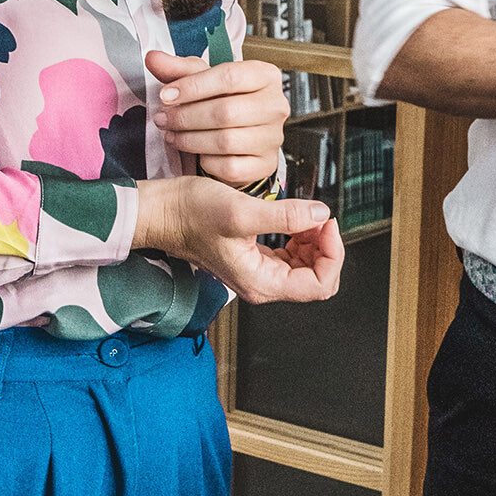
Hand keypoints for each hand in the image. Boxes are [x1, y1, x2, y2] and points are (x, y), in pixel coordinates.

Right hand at [135, 177, 343, 303]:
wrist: (162, 211)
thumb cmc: (190, 214)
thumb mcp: (241, 211)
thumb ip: (285, 216)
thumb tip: (321, 214)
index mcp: (261, 283)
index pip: (320, 285)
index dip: (332, 254)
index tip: (325, 222)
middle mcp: (262, 284)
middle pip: (317, 278)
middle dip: (325, 247)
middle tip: (317, 216)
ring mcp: (259, 273)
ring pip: (306, 267)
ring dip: (314, 241)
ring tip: (305, 214)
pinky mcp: (255, 258)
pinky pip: (291, 256)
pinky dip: (300, 237)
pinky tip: (294, 218)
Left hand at [146, 50, 288, 186]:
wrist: (243, 136)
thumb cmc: (225, 103)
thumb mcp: (205, 81)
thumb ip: (179, 70)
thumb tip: (153, 58)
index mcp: (265, 76)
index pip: (230, 76)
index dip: (193, 86)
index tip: (165, 95)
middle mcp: (275, 106)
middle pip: (226, 111)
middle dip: (186, 116)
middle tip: (163, 119)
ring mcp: (273, 137)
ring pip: (226, 141)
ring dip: (190, 139)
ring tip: (172, 135)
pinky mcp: (265, 164)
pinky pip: (230, 166)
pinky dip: (208, 162)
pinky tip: (197, 154)